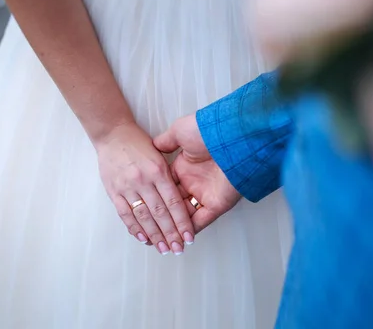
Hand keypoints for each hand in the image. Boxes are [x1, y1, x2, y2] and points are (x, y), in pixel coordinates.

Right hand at [94, 122, 194, 254]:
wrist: (113, 132)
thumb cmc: (140, 141)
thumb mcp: (162, 149)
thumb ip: (170, 171)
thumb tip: (183, 193)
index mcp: (159, 169)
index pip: (174, 202)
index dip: (182, 221)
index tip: (189, 236)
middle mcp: (144, 180)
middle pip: (160, 212)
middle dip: (171, 233)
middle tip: (179, 249)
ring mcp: (127, 187)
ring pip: (144, 216)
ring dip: (154, 235)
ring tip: (164, 249)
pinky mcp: (114, 190)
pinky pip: (125, 213)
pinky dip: (134, 227)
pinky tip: (143, 238)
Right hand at [154, 115, 241, 233]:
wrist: (230, 137)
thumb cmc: (206, 131)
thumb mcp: (180, 132)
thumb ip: (165, 142)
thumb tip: (154, 146)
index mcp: (183, 168)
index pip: (165, 189)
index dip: (153, 201)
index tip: (141, 211)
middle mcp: (193, 182)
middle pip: (173, 206)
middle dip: (161, 221)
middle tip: (149, 232)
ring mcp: (205, 194)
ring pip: (186, 217)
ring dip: (173, 229)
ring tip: (159, 240)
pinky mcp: (217, 204)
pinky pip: (202, 221)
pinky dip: (189, 230)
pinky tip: (176, 237)